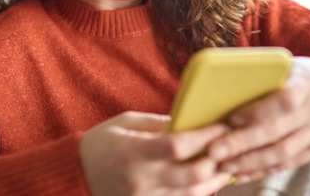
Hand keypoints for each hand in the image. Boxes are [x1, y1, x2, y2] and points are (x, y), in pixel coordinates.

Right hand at [79, 111, 233, 195]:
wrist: (76, 175)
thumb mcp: (126, 123)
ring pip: (193, 194)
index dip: (204, 137)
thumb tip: (192, 121)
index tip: (222, 125)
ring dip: (216, 179)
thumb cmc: (101, 143)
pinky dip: (199, 192)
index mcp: (133, 152)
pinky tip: (210, 180)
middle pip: (192, 175)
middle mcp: (141, 179)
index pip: (177, 146)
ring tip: (229, 164)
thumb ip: (159, 123)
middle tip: (233, 146)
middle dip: (217, 161)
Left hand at [207, 57, 309, 183]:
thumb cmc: (299, 74)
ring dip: (250, 162)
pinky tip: (241, 173)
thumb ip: (262, 77)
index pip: (284, 101)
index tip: (231, 119)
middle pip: (278, 133)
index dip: (257, 112)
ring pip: (282, 153)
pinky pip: (288, 164)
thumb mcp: (286, 66)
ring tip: (223, 165)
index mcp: (307, 84)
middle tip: (214, 151)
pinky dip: (262, 170)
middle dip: (243, 144)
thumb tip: (221, 89)